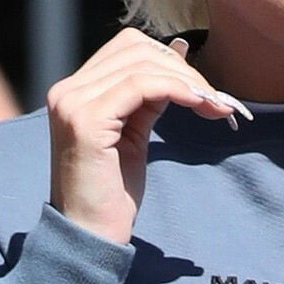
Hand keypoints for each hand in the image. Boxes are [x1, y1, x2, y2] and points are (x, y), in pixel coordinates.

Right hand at [46, 27, 250, 245]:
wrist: (90, 235)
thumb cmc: (112, 194)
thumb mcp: (133, 135)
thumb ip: (148, 97)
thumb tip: (180, 57)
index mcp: (74, 91)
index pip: (126, 48)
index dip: (170, 60)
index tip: (203, 88)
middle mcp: (67, 91)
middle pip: (136, 49)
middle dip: (184, 70)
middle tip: (217, 99)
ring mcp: (73, 103)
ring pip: (142, 64)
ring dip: (188, 81)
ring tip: (216, 105)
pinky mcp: (86, 120)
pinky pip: (141, 86)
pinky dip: (177, 90)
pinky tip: (200, 106)